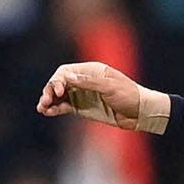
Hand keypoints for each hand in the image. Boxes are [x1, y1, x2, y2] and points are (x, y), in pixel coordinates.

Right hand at [37, 61, 170, 133]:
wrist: (141, 113)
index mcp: (91, 71)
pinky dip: (56, 109)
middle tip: (45, 101)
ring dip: (49, 100)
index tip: (58, 91)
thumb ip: (88, 82)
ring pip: (60, 96)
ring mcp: (83, 95)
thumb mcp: (110, 87)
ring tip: (42, 108)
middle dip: (50, 91)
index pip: (66, 72)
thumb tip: (67, 77)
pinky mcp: (83, 107)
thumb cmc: (129, 95)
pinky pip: (65, 106)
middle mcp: (84, 81)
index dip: (58, 80)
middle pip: (59, 83)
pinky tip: (48, 112)